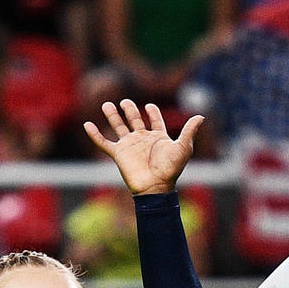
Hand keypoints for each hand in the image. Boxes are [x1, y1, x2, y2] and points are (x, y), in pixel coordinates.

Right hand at [84, 99, 202, 196]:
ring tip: (107, 104)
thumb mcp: (183, 147)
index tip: (150, 106)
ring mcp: (129, 146)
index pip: (154, 121)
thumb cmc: (171, 169)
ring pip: (118, 127)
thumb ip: (189, 131)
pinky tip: (87, 124)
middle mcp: (142, 140)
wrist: (155, 186)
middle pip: (134, 120)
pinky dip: (95, 134)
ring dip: (113, 116)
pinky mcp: (119, 153)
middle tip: (125, 101)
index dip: (153, 113)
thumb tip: (201, 116)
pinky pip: (103, 142)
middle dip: (129, 110)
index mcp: (158, 138)